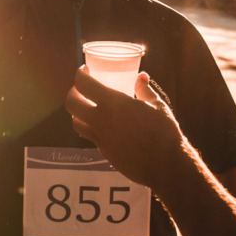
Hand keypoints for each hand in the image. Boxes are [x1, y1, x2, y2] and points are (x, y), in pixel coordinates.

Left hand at [64, 67, 186, 188]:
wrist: (165, 165)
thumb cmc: (164, 132)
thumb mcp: (157, 106)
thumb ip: (145, 90)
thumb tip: (141, 76)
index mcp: (113, 103)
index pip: (83, 84)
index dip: (80, 74)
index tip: (85, 71)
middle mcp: (101, 120)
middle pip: (71, 103)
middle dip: (73, 93)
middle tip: (82, 89)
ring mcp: (100, 138)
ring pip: (75, 122)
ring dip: (77, 112)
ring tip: (88, 107)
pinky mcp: (104, 152)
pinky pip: (89, 136)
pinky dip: (90, 127)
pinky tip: (103, 125)